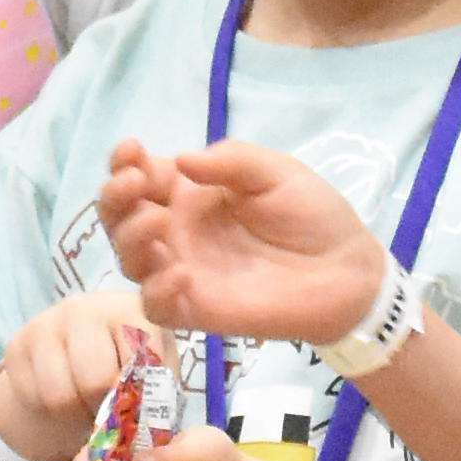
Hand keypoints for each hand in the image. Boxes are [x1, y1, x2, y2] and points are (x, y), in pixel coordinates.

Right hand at [0, 289, 144, 460]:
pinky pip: (32, 398)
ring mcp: (46, 323)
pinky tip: (62, 397)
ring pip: (59, 395)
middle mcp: (85, 308)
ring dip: (74, 413)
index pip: (140, 362)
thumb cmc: (123, 366)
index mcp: (129, 309)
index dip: (141, 394)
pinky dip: (48, 410)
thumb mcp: (150, 372)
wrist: (74, 355)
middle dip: (104, 407)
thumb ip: (154, 391)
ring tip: (85, 405)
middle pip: (96, 380)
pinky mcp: (17, 344)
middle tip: (108, 408)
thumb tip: (144, 431)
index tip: (138, 399)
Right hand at [100, 136, 386, 348]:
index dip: (124, 162)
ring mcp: (181, 270)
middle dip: (114, 196)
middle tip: (134, 184)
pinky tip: (180, 272)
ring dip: (130, 236)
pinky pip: (155, 305)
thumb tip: (180, 160)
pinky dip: (156, 289)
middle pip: (119, 217)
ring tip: (159, 221)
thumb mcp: (274, 172)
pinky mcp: (195, 310)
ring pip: (128, 259)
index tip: (133, 150)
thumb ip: (230, 161)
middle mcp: (177, 231)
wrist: (346, 271)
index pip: (139, 176)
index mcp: (189, 193)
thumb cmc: (310, 216)